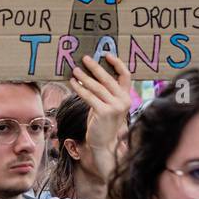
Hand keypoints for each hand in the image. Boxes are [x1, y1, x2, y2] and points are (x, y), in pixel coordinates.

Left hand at [70, 53, 131, 177]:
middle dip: (95, 67)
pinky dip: (80, 89)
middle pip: (109, 78)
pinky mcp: (104, 112)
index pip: (126, 75)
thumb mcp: (108, 105)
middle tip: (85, 58)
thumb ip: (105, 93)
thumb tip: (90, 74)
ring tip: (75, 70)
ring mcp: (115, 107)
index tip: (106, 54)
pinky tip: (72, 83)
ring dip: (84, 77)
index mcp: (126, 97)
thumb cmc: (103, 123)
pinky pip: (89, 97)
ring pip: (97, 87)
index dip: (117, 63)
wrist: (104, 144)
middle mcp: (124, 100)